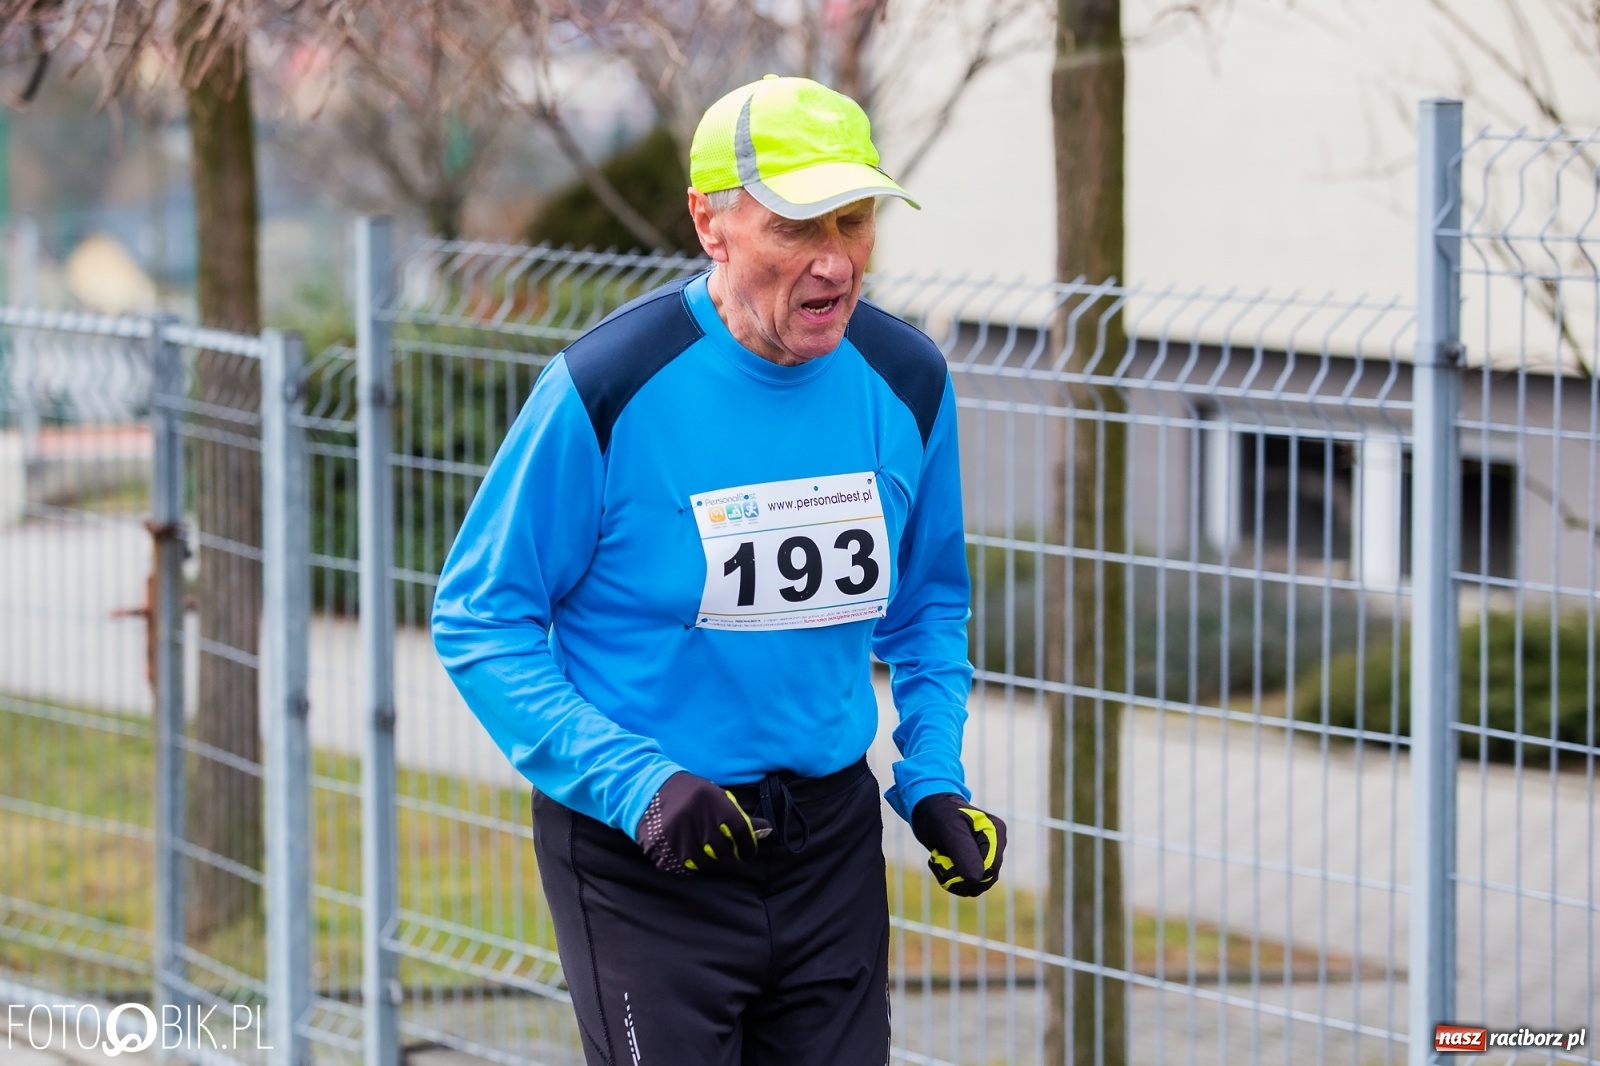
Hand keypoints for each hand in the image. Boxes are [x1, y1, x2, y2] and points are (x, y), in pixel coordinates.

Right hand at [636, 771, 771, 875]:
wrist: (648, 790)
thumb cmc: (690, 794)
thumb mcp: (716, 797)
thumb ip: (740, 817)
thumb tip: (767, 831)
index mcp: (713, 801)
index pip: (741, 831)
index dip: (747, 846)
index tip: (746, 853)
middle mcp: (698, 819)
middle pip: (723, 849)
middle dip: (721, 849)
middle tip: (710, 839)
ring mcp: (679, 836)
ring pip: (704, 862)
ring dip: (703, 857)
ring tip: (693, 840)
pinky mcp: (663, 851)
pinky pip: (684, 870)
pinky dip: (685, 864)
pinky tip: (679, 847)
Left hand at [911, 793, 1005, 896]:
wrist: (929, 809)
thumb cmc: (939, 813)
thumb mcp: (949, 828)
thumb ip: (963, 851)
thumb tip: (977, 879)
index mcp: (996, 832)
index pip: (990, 867)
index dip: (966, 872)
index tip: (940, 859)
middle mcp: (996, 845)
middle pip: (984, 880)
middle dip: (956, 875)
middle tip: (937, 859)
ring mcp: (987, 856)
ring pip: (975, 886)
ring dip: (951, 878)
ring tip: (937, 858)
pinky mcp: (976, 865)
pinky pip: (967, 885)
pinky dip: (949, 879)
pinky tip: (940, 862)